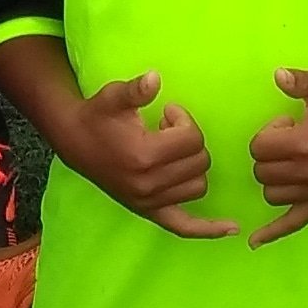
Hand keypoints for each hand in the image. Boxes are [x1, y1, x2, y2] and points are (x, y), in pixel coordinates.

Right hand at [67, 70, 233, 238]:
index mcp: (143, 156)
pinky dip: (208, 229)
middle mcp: (148, 185)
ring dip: (193, 167)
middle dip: (189, 140)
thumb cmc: (98, 116)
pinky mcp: (149, 212)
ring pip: (198, 187)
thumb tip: (155, 78)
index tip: (167, 112)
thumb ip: (136, 89)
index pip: (191, 139)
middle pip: (199, 162)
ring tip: (171, 151)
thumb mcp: (114, 96)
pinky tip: (232, 228)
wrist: (75, 141)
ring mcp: (149, 202)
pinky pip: (184, 227)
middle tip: (167, 128)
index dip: (183, 120)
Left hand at [246, 65, 307, 245]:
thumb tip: (277, 75)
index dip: (267, 134)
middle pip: (261, 172)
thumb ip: (298, 82)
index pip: (259, 148)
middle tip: (291, 137)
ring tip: (293, 158)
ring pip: (271, 195)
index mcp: (306, 144)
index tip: (286, 123)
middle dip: (268, 154)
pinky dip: (274, 233)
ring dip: (273, 177)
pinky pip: (295, 223)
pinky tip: (254, 241)